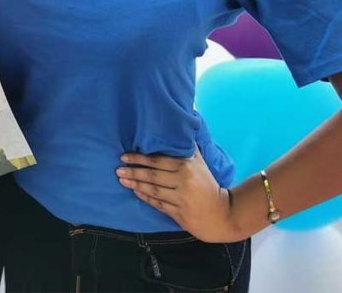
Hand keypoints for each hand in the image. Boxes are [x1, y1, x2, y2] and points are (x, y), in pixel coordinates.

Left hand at [117, 148, 239, 242]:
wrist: (224, 214)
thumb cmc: (208, 185)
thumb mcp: (200, 163)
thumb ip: (186, 148)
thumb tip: (176, 127)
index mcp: (186, 166)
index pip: (158, 161)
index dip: (139, 158)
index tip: (124, 156)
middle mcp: (183, 181)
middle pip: (153, 175)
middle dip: (133, 171)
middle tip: (118, 169)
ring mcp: (181, 198)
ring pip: (153, 190)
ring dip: (135, 185)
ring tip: (122, 179)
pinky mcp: (180, 214)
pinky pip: (158, 204)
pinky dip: (145, 198)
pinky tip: (136, 192)